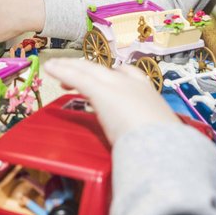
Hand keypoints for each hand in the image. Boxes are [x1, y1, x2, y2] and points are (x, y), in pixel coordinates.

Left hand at [43, 58, 178, 143]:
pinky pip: (77, 77)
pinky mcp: (102, 92)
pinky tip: (50, 68)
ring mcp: (117, 86)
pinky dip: (62, 71)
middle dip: (84, 68)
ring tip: (55, 67)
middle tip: (70, 72)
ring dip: (69, 67)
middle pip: (102, 69)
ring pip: (87, 69)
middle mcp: (132, 84)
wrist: (164, 147)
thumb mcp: (156, 135)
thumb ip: (145, 133)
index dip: (112, 74)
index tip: (102, 77)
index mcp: (147, 93)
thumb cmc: (164, 147)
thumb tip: (143, 145)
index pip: (128, 74)